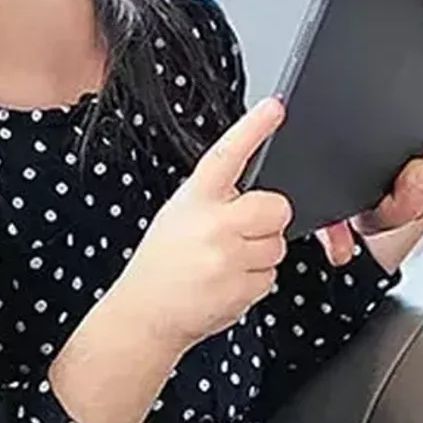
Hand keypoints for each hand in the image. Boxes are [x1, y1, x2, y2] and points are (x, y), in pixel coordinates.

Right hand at [119, 97, 291, 348]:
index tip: (274, 107)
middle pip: (275, 207)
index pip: (227, 155)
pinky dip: (254, 281)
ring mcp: (228, 257)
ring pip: (277, 245)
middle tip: (241, 233)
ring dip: (259, 255)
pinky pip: (271, 277)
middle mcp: (212, 225)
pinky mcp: (241, 287)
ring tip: (224, 264)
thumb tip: (253, 195)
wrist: (145, 314)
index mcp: (194, 200)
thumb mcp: (177, 218)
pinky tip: (225, 283)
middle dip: (269, 220)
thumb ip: (213, 201)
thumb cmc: (160, 265)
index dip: (253, 128)